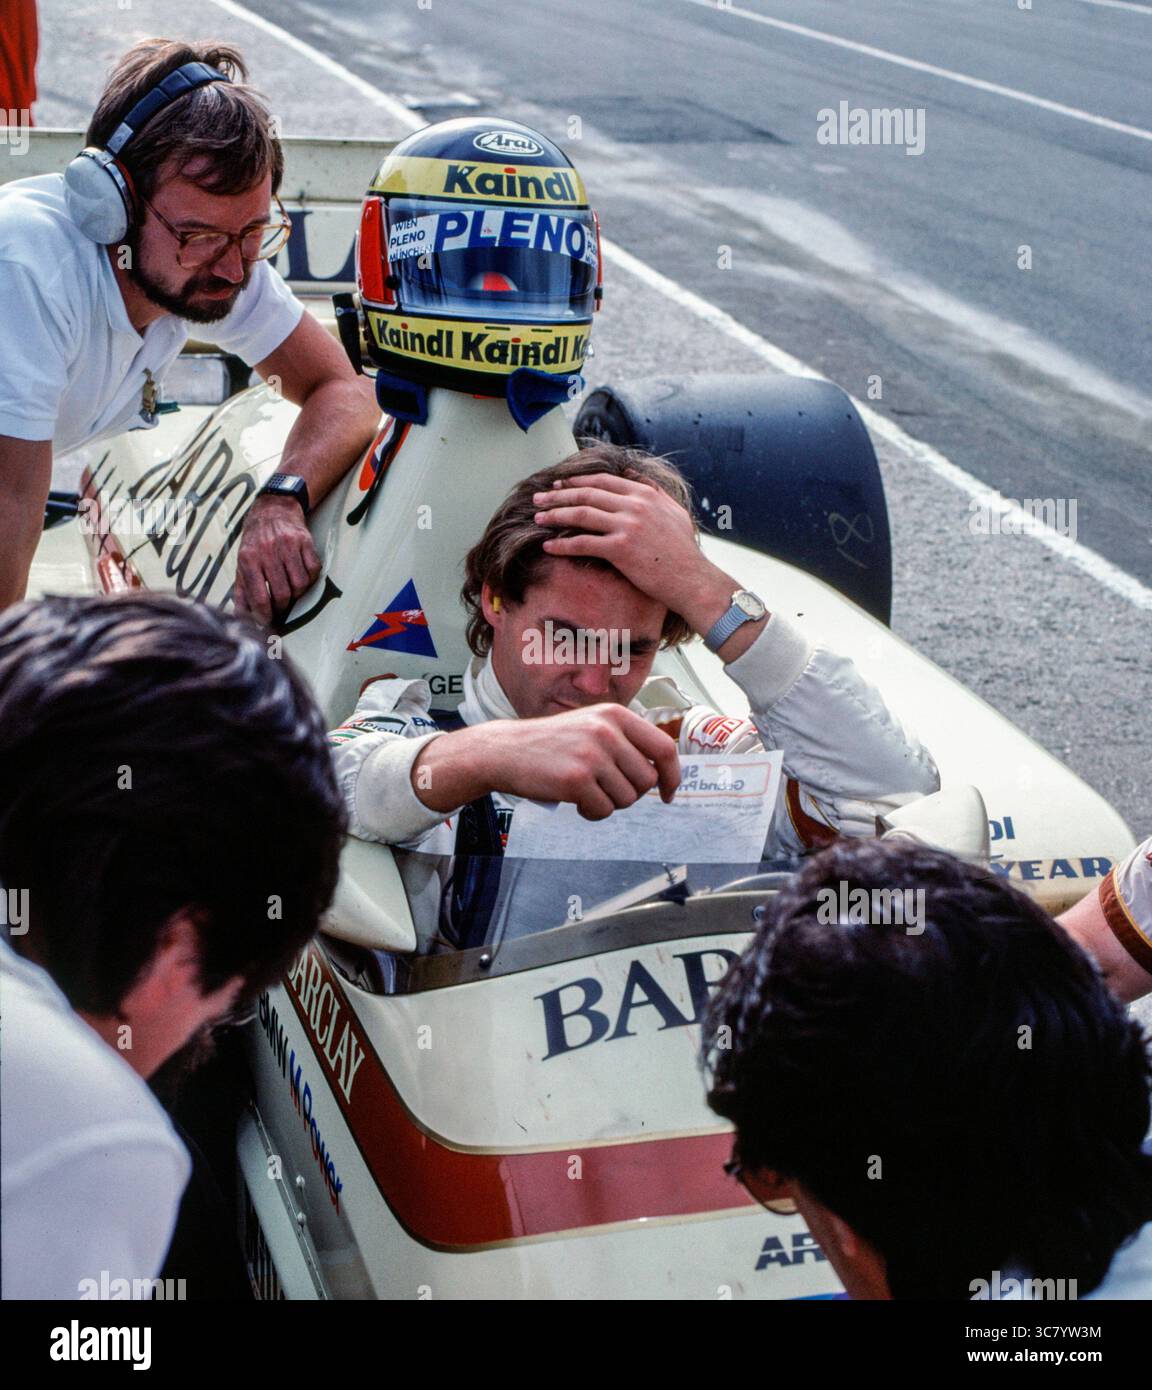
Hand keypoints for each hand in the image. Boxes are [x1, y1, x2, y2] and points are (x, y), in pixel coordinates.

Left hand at [233, 495, 321, 624]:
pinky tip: (302, 576)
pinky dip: (310, 579)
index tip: (267, 621)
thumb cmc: (256, 539)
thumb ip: (242, 590)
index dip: (265, 615)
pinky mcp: (305, 541)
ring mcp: (288, 545)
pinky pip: (314, 570)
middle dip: (282, 607)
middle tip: (281, 607)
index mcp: (249, 558)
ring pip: (300, 585)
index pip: (259, 598)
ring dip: (297, 594)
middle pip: (282, 594)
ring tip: (291, 590)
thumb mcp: (242, 562)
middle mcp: (268, 551)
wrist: (273, 508)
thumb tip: (242, 616)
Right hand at [413, 703, 680, 820]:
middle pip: (646, 780)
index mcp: (615, 715)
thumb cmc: (550, 743)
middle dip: (631, 793)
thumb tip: (660, 771)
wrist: (505, 750)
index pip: (663, 748)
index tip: (668, 792)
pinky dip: (592, 813)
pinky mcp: (576, 779)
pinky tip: (576, 801)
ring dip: (609, 803)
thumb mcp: (591, 726)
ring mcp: (591, 755)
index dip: (672, 775)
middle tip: (606, 789)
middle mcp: (606, 731)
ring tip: (586, 791)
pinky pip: (603, 810)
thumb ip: (624, 741)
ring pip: (627, 798)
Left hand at [534, 472, 768, 653]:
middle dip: (558, 494)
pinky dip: (562, 544)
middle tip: (538, 498)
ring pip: (581, 514)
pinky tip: (548, 546)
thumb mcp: (674, 511)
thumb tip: (633, 473)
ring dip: (555, 515)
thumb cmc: (684, 551)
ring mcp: (627, 526)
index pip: (603, 480)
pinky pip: (583, 543)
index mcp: (645, 494)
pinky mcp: (620, 549)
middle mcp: (634, 506)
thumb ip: (653, 490)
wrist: (692, 579)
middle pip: (587, 494)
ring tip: (537, 518)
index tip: (559, 484)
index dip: (577, 481)